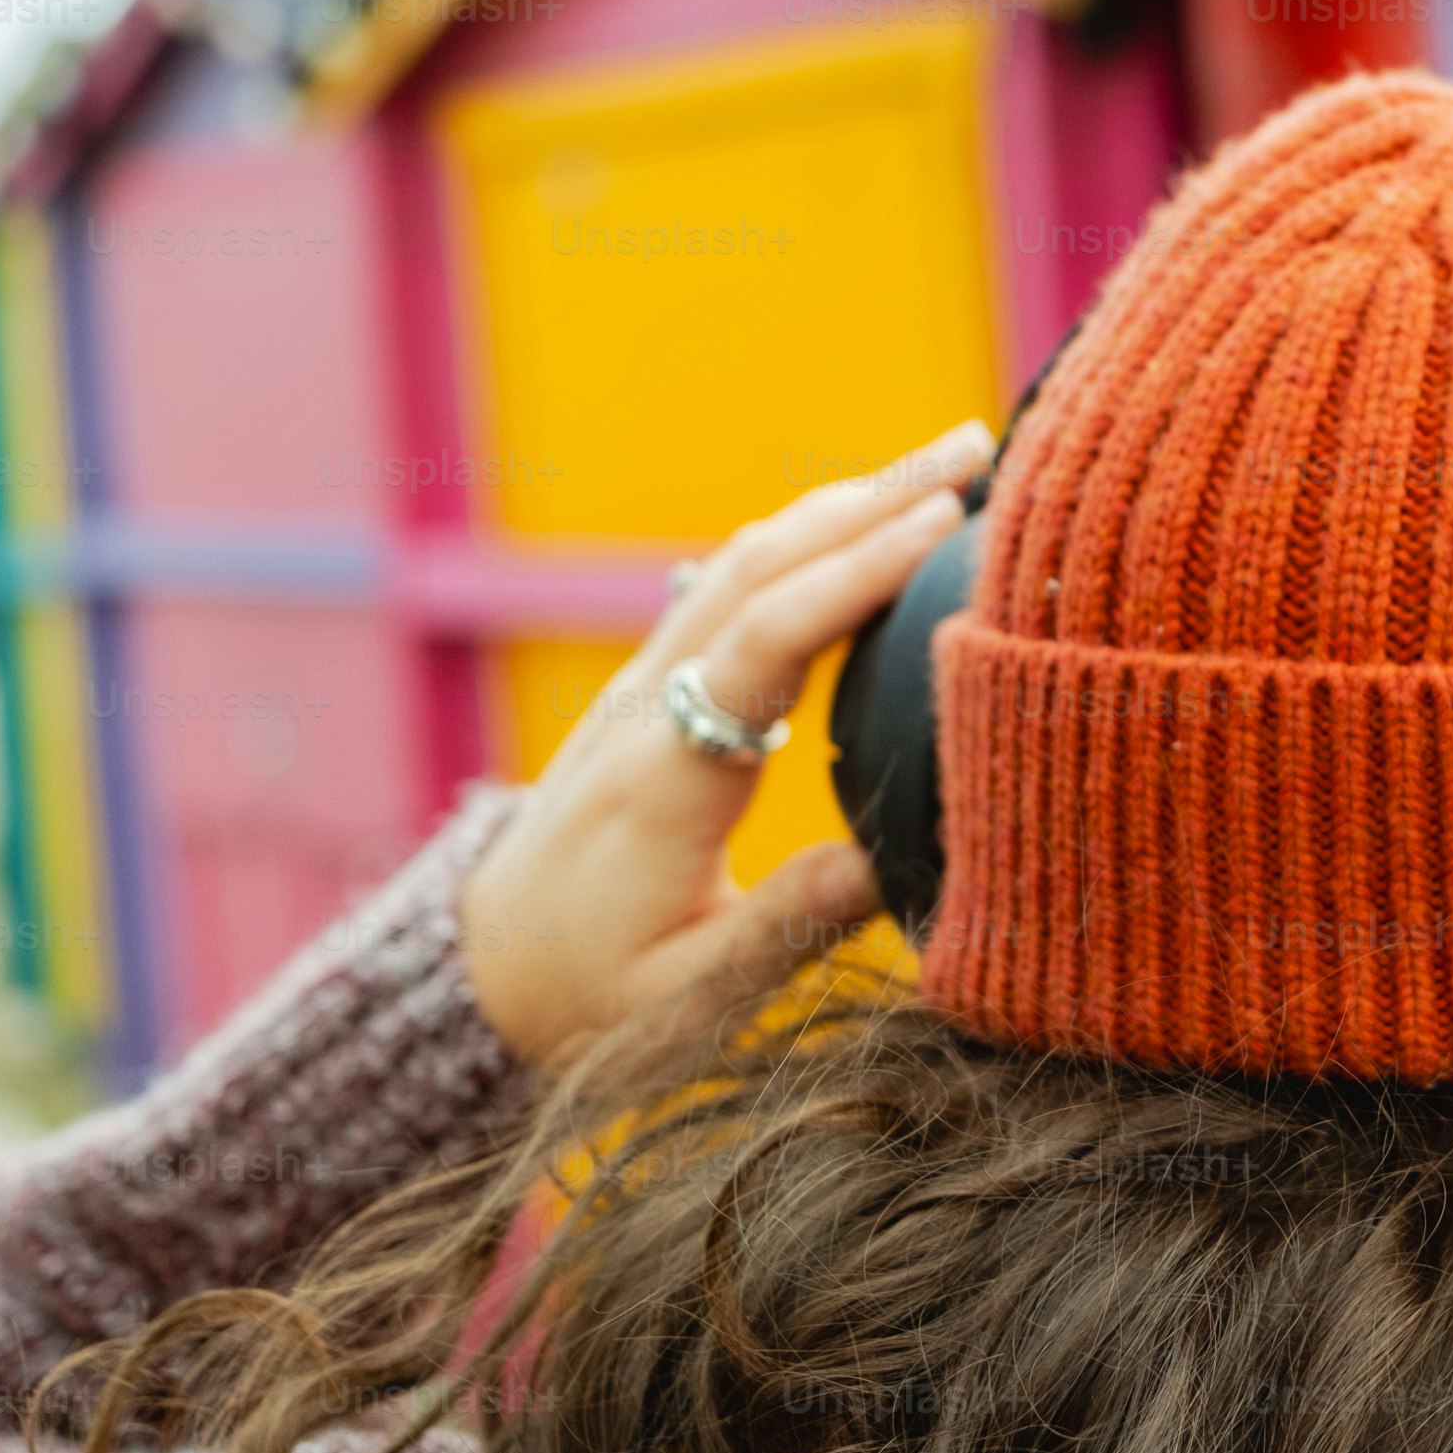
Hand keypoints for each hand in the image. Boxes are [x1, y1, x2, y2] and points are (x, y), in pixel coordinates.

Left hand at [454, 423, 989, 1062]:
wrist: (476, 980)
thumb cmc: (588, 1003)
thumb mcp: (687, 1000)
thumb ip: (784, 927)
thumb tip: (888, 862)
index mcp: (665, 780)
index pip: (766, 641)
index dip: (856, 573)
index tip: (942, 521)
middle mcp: (645, 710)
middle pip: (759, 568)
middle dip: (870, 499)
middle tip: (976, 449)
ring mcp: (639, 692)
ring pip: (741, 565)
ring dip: (841, 506)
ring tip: (942, 467)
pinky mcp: (644, 696)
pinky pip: (727, 592)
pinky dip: (804, 544)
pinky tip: (860, 530)